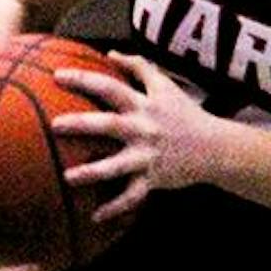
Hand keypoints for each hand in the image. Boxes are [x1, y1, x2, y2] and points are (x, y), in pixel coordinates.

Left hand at [51, 53, 214, 218]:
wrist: (215, 147)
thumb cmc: (185, 113)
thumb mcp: (165, 85)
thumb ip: (139, 66)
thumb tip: (111, 53)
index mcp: (143, 105)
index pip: (110, 87)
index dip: (84, 79)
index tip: (57, 75)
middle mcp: (143, 129)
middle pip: (109, 124)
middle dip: (82, 124)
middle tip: (55, 124)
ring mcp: (148, 156)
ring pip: (117, 166)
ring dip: (92, 172)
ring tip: (67, 178)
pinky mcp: (153, 179)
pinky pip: (132, 196)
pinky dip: (114, 208)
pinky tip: (94, 217)